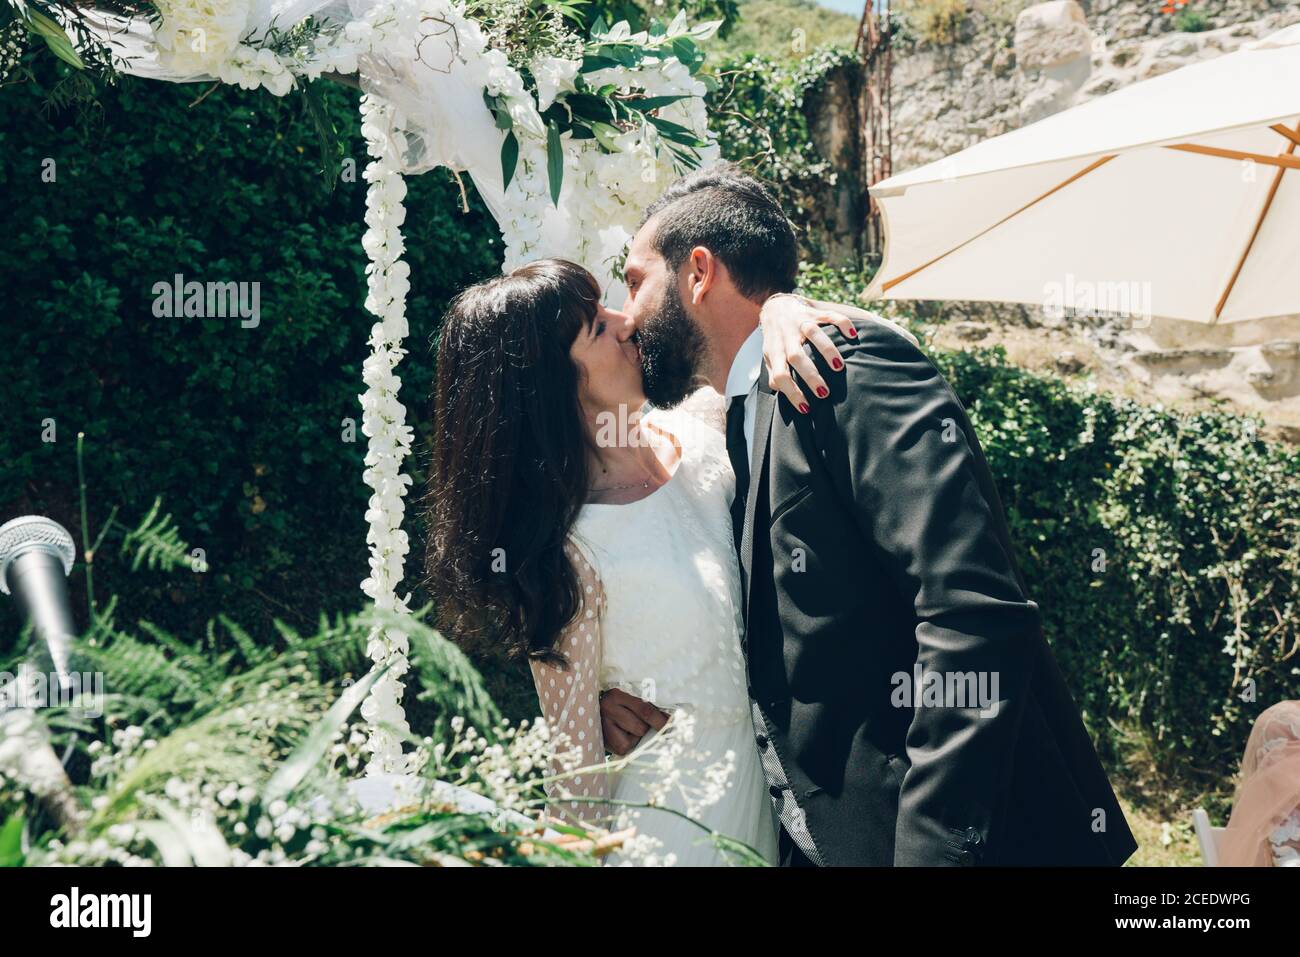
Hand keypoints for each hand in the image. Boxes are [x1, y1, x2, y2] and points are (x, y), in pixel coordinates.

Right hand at [599, 688, 668, 755]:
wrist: (591, 714)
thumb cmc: (619, 707)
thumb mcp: (629, 700)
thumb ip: (646, 706)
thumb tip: (670, 719)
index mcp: (617, 695)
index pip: (645, 709)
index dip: (661, 719)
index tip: (673, 724)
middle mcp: (608, 709)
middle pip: (641, 727)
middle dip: (647, 728)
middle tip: (643, 724)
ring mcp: (604, 727)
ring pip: (634, 738)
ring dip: (637, 736)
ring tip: (627, 729)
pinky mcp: (605, 743)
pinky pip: (626, 748)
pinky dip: (629, 744)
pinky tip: (621, 736)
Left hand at [758, 293, 858, 411]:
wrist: (775, 307)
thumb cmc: (775, 340)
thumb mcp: (770, 357)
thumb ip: (774, 374)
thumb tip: (781, 392)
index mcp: (775, 351)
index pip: (780, 374)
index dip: (791, 392)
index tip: (806, 408)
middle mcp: (787, 336)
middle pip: (796, 356)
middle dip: (810, 376)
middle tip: (824, 393)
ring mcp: (800, 322)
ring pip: (813, 333)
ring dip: (827, 351)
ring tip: (839, 368)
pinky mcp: (814, 311)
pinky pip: (830, 315)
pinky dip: (842, 324)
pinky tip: (853, 337)